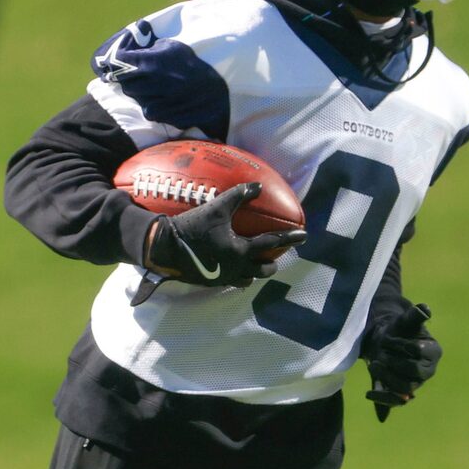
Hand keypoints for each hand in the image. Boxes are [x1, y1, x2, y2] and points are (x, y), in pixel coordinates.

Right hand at [143, 182, 307, 288]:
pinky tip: (232, 269)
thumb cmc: (192, 226)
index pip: (272, 244)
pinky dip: (237, 276)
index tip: (304, 235)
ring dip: (254, 272)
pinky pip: (230, 282)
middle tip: (275, 256)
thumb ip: (239, 196)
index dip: (290, 238)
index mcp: (240, 251)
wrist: (163, 248)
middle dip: (272, 263)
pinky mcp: (209, 282)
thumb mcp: (216, 208)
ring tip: (254, 265)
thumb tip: (258, 186)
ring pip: (247, 280)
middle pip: (263, 270)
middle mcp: (235, 268)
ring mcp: (222, 278)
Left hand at [363, 300, 440, 422]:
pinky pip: (396, 402)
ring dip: (387, 378)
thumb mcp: (405, 320)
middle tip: (379, 354)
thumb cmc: (399, 330)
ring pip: (404, 389)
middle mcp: (428, 370)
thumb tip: (424, 309)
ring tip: (373, 365)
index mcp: (433, 351)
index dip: (401, 345)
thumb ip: (415, 315)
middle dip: (394, 363)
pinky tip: (368, 393)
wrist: (387, 343)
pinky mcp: (402, 394)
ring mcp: (416, 384)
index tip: (388, 338)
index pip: (419, 351)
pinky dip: (383, 399)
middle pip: (414, 373)